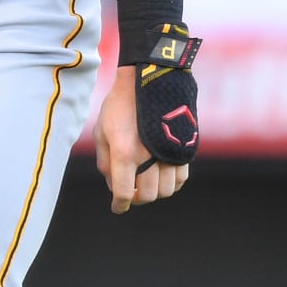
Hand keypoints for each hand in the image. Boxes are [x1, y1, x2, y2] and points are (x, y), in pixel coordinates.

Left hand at [94, 67, 189, 213]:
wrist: (150, 79)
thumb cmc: (121, 104)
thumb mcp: (102, 130)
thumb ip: (105, 160)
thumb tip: (112, 184)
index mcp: (125, 153)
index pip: (124, 193)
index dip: (119, 205)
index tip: (118, 208)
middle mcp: (149, 157)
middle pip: (147, 196)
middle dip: (136, 198)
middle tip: (130, 191)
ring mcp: (169, 153)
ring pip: (166, 191)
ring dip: (154, 191)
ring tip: (145, 180)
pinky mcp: (183, 149)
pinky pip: (180, 179)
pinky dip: (170, 183)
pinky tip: (160, 174)